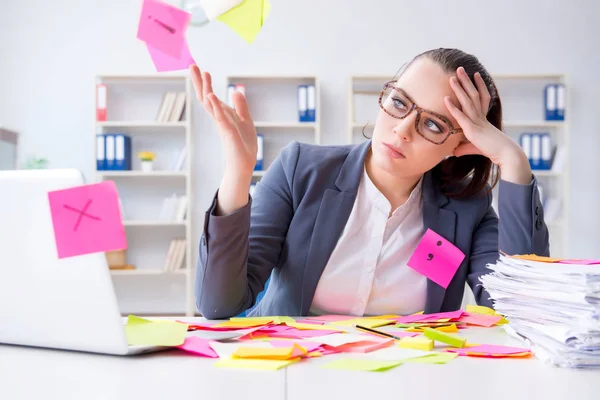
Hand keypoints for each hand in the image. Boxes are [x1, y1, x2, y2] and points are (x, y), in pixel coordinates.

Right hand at [190, 65, 257, 175]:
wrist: (244, 164)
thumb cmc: (243, 145)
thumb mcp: (246, 121)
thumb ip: (241, 107)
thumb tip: (235, 91)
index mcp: (222, 115)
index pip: (210, 96)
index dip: (205, 83)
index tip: (201, 68)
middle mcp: (219, 118)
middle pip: (205, 97)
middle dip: (199, 82)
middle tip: (192, 65)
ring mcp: (222, 125)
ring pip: (211, 104)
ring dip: (207, 88)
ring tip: (204, 73)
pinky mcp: (228, 133)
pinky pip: (220, 117)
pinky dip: (216, 106)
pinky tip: (212, 95)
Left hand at [444, 67, 531, 183]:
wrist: (506, 154)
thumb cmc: (492, 151)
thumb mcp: (474, 148)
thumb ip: (463, 148)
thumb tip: (454, 152)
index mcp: (484, 118)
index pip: (482, 97)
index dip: (479, 85)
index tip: (476, 74)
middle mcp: (481, 117)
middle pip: (473, 94)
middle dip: (466, 81)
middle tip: (459, 68)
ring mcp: (476, 122)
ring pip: (467, 101)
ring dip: (459, 89)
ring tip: (452, 77)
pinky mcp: (472, 130)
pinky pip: (461, 116)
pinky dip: (453, 108)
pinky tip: (445, 99)